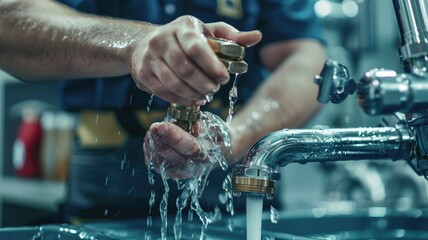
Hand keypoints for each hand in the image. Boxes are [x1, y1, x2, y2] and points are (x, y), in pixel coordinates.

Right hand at [130, 15, 261, 105]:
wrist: (145, 44)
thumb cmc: (184, 39)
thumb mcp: (207, 32)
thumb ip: (231, 36)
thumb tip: (256, 36)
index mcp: (182, 28)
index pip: (196, 47)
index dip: (212, 66)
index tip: (224, 78)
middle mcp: (162, 40)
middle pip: (185, 69)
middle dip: (204, 84)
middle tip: (215, 89)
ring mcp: (150, 58)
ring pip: (174, 83)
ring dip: (194, 94)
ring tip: (205, 95)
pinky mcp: (143, 74)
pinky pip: (164, 92)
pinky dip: (181, 99)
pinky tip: (193, 99)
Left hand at [143, 112, 230, 179]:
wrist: (216, 148)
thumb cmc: (215, 134)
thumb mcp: (216, 126)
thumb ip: (209, 126)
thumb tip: (196, 128)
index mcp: (207, 155)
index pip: (190, 148)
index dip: (176, 137)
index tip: (163, 126)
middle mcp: (194, 168)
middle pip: (174, 157)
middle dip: (162, 141)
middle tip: (154, 127)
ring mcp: (180, 172)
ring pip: (162, 162)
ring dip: (154, 145)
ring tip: (152, 130)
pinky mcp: (169, 172)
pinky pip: (156, 164)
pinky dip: (151, 150)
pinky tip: (150, 138)